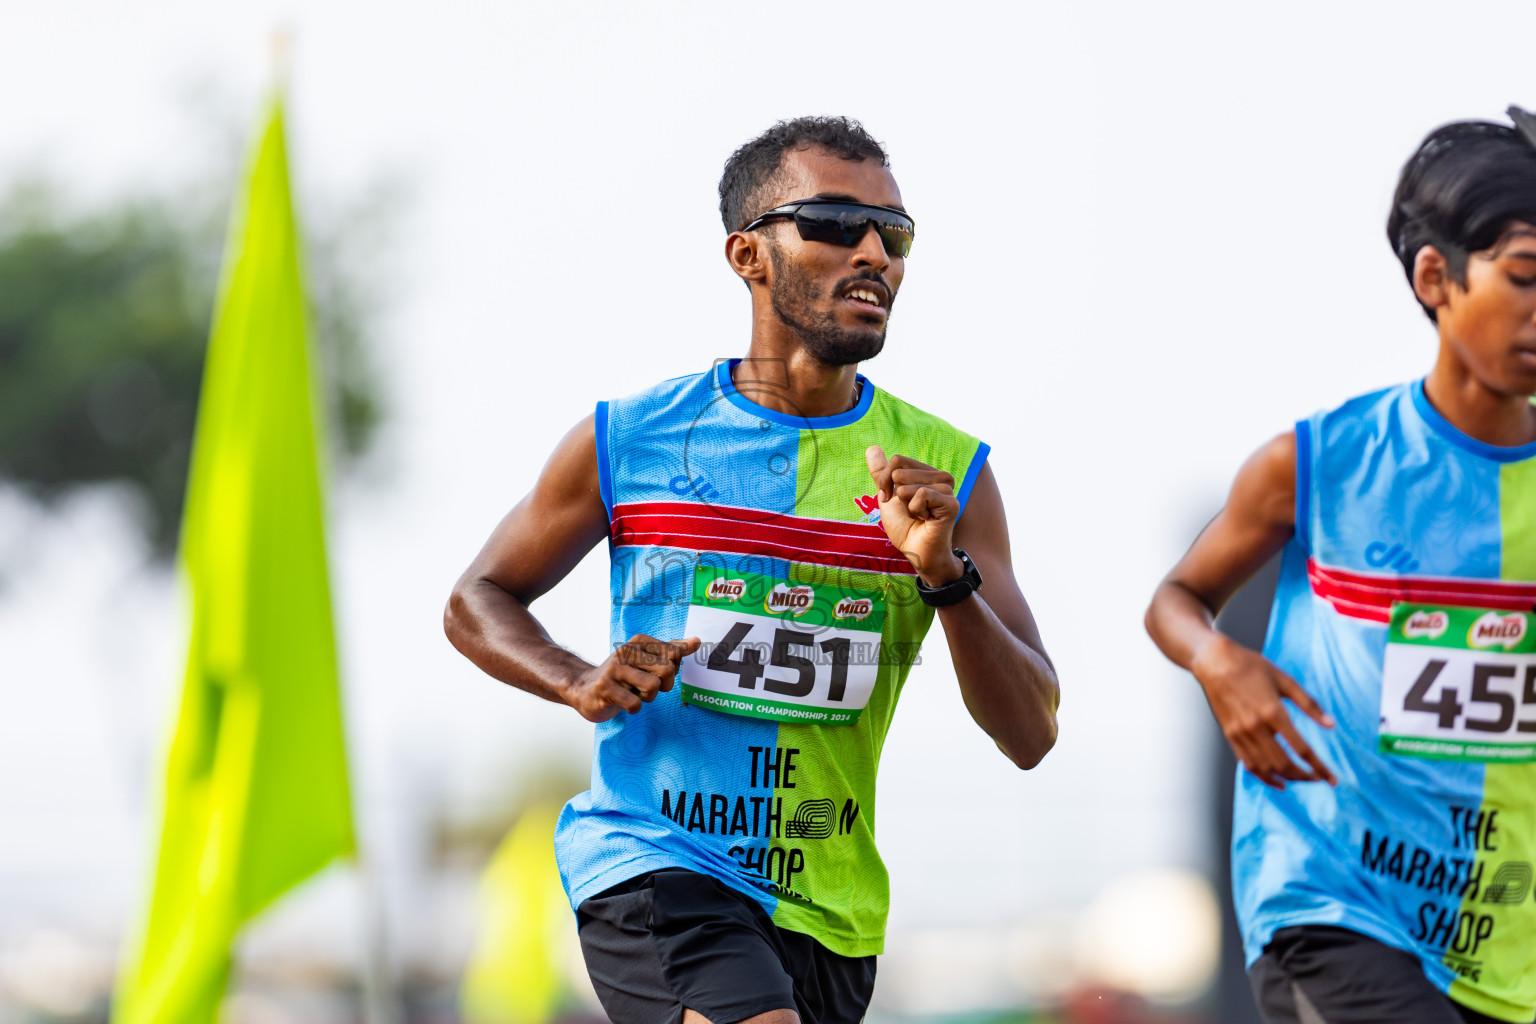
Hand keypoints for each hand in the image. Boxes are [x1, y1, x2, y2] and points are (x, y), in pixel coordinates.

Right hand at [564, 634, 700, 722]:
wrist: (585, 688)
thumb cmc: (623, 676)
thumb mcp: (646, 660)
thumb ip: (672, 651)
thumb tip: (697, 641)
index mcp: (639, 642)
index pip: (675, 654)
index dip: (671, 671)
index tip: (654, 673)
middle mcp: (626, 651)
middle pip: (667, 670)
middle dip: (663, 686)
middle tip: (647, 688)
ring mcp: (614, 669)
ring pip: (653, 687)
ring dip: (647, 698)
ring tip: (634, 694)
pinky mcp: (605, 688)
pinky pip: (635, 703)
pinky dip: (634, 708)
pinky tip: (623, 702)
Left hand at [865, 445, 963, 584]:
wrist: (917, 552)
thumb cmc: (905, 527)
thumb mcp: (888, 496)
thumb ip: (881, 473)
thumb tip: (872, 447)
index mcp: (927, 473)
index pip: (897, 460)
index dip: (885, 481)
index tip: (890, 500)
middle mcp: (940, 477)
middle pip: (899, 470)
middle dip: (894, 494)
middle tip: (909, 511)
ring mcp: (947, 489)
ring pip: (908, 485)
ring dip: (906, 505)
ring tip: (919, 516)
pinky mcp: (951, 503)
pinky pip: (921, 495)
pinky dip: (915, 511)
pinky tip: (926, 520)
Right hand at [1191, 633, 1336, 789]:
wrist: (1215, 662)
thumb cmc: (1250, 666)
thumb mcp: (1285, 680)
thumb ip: (1309, 704)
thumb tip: (1331, 724)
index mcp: (1273, 711)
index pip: (1301, 749)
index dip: (1319, 768)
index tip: (1331, 779)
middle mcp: (1256, 726)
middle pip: (1284, 764)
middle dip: (1304, 776)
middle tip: (1317, 778)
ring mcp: (1240, 733)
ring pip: (1266, 768)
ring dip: (1286, 778)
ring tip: (1299, 779)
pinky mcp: (1230, 735)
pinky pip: (1248, 764)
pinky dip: (1264, 777)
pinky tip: (1277, 780)